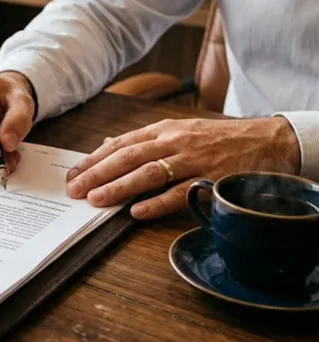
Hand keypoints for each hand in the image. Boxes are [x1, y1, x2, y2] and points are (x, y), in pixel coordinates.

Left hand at [65, 117, 300, 219]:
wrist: (269, 141)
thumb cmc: (220, 139)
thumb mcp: (181, 130)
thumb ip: (145, 139)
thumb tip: (109, 145)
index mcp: (165, 129)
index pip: (121, 143)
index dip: (94, 159)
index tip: (72, 173)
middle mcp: (175, 141)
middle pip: (128, 157)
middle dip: (97, 173)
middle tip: (74, 189)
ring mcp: (193, 160)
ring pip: (149, 173)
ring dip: (119, 187)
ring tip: (96, 200)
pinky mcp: (210, 180)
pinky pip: (179, 193)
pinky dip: (156, 203)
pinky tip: (135, 212)